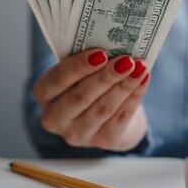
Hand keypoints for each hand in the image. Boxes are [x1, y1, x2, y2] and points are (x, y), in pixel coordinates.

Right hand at [33, 49, 149, 150]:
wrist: (108, 115)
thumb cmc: (90, 83)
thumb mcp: (81, 71)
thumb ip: (90, 61)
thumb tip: (114, 46)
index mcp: (44, 94)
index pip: (58, 79)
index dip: (79, 67)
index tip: (101, 53)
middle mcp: (55, 118)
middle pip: (81, 97)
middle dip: (106, 77)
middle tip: (126, 61)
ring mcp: (77, 134)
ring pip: (103, 108)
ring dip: (124, 86)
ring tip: (140, 68)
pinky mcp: (102, 141)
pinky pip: (120, 118)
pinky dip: (134, 97)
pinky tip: (143, 80)